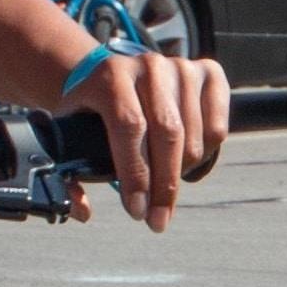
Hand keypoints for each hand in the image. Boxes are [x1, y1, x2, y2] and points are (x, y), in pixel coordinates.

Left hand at [71, 50, 231, 227]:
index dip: (136, 174)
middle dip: (164, 186)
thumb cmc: (91, 112)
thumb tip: (83, 212)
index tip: (136, 210)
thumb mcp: (70, 134)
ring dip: (183, 173)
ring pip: (195, 136)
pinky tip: (186, 162)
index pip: (129, 126)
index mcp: (110, 75)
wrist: (114, 74)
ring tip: (165, 188)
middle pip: (167, 133)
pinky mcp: (208, 73)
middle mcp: (148, 66)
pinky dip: (206, 153)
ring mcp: (181, 67)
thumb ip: (69, 176)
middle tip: (157, 220)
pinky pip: (218, 127)